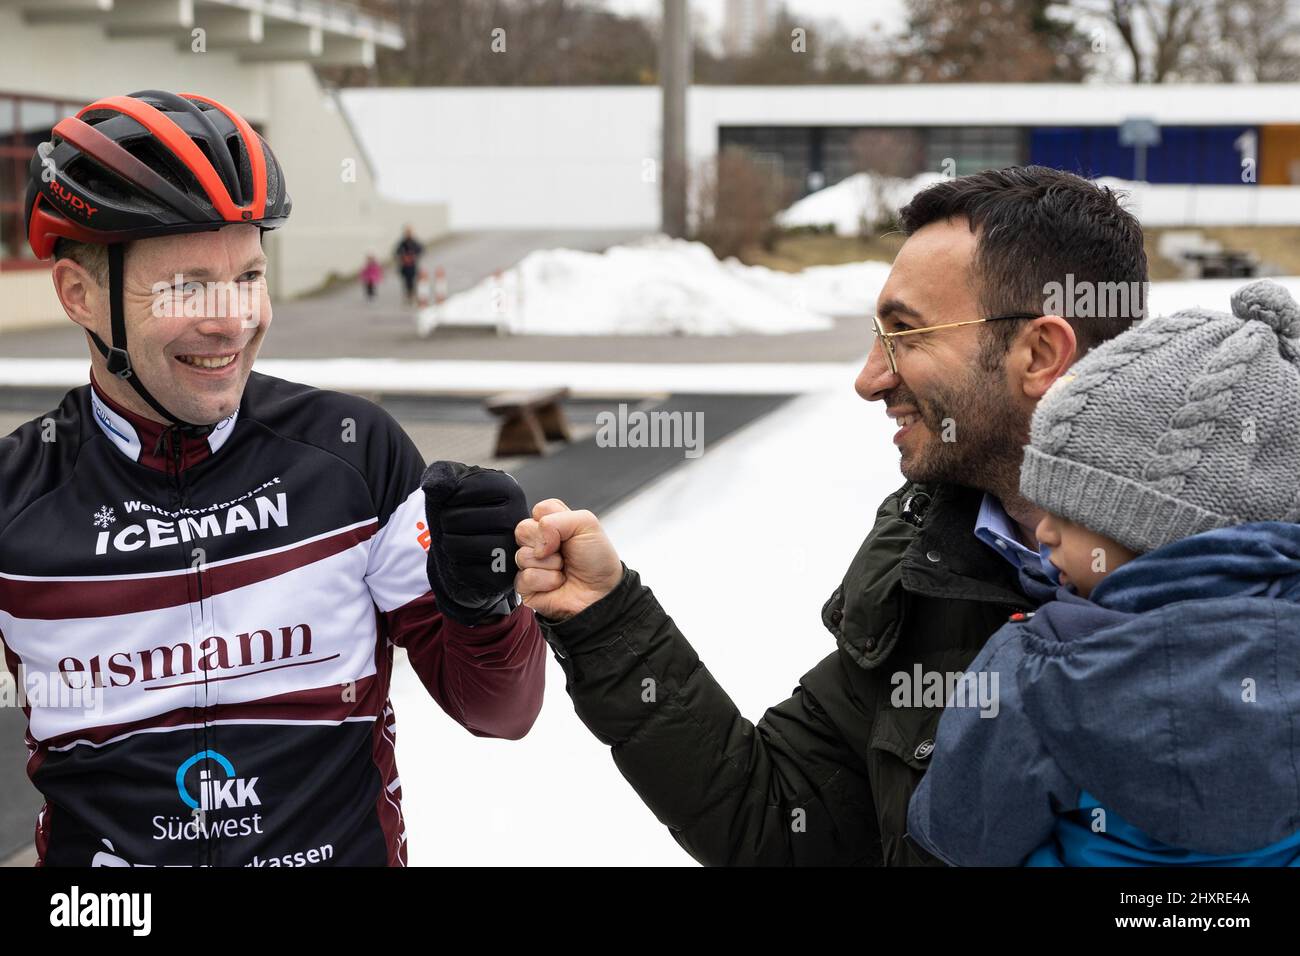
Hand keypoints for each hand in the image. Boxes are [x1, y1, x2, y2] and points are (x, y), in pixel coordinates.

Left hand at [420, 461, 526, 625]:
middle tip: (456, 524)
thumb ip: (441, 474)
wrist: (479, 544)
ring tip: (459, 539)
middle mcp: (516, 518)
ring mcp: (513, 550)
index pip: (457, 491)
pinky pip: (463, 571)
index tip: (459, 502)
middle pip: (454, 520)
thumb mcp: (454, 483)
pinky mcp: (504, 577)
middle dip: (444, 522)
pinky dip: (456, 565)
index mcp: (509, 489)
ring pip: (456, 546)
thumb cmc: (465, 508)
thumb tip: (434, 487)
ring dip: (448, 543)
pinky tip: (468, 559)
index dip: (447, 498)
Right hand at [514, 499, 622, 621]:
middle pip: (522, 530)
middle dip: (548, 542)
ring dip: (549, 564)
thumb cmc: (597, 561)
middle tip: (564, 553)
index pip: (537, 510)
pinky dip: (546, 581)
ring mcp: (531, 564)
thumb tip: (538, 537)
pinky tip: (557, 584)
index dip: (551, 522)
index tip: (567, 534)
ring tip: (563, 570)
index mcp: (552, 525)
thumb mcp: (586, 524)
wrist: (602, 593)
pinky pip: (524, 577)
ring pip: (522, 555)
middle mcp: (539, 542)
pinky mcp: (525, 586)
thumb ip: (556, 517)